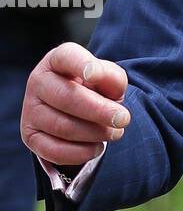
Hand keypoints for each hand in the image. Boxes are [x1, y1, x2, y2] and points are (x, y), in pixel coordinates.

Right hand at [21, 43, 130, 166]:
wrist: (79, 109)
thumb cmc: (96, 87)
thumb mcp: (108, 77)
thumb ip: (111, 77)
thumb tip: (98, 81)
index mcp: (58, 60)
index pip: (66, 57)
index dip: (80, 65)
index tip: (92, 75)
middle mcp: (38, 82)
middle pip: (66, 98)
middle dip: (99, 111)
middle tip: (123, 119)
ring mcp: (30, 110)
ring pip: (61, 126)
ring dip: (93, 133)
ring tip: (114, 133)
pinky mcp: (30, 136)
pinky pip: (52, 150)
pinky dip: (78, 153)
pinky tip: (96, 148)